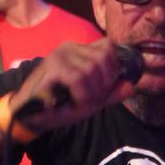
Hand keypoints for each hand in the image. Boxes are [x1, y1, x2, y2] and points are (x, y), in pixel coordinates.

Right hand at [9, 39, 138, 133]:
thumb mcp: (91, 100)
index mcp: (80, 51)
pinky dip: (81, 96)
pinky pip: (79, 79)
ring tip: (78, 101)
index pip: (109, 47)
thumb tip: (131, 86)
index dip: (112, 69)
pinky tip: (73, 102)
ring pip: (93, 70)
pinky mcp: (53, 66)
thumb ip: (110, 93)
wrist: (32, 117)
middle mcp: (71, 47)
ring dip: (91, 93)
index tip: (103, 88)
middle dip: (103, 84)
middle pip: (104, 58)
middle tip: (89, 98)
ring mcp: (61, 54)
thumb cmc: (60, 107)